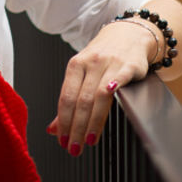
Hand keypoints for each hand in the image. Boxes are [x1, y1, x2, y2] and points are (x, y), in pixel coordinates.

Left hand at [45, 18, 155, 155]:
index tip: (61, 140)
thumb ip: (69, 101)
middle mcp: (90, 63)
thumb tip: (52, 129)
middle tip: (73, 148)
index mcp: (76, 65)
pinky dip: (110, 96)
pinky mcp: (128, 66)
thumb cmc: (102, 56)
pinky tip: (108, 113)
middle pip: (80, 100)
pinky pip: (118, 82)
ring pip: (97, 97)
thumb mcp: (82, 73)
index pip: (66, 96)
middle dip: (76, 127)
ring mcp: (109, 64)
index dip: (63, 121)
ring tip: (88, 141)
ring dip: (92, 123)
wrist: (128, 34)